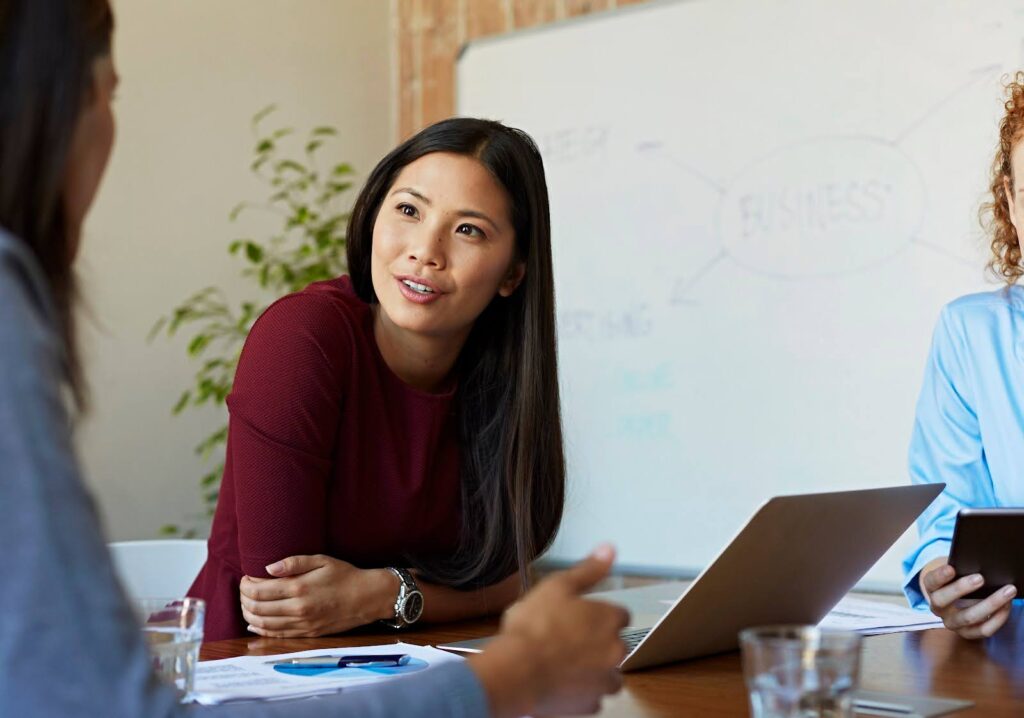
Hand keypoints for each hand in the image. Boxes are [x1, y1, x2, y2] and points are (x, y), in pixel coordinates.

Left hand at [239, 554, 395, 637]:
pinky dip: (261, 630)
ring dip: (249, 615)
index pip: (259, 590)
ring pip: (264, 624)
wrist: (367, 598)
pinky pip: (277, 635)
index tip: (245, 577)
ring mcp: (302, 624)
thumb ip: (293, 563)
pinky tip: (255, 624)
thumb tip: (267, 567)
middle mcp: (297, 609)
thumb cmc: (345, 575)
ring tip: (246, 605)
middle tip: (243, 590)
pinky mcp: (307, 633)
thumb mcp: (321, 560)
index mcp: (299, 588)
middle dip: (244, 599)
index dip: (246, 585)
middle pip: (257, 608)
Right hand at [469, 545, 628, 717]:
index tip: (580, 619)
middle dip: (596, 644)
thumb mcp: (557, 586)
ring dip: (593, 670)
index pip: (619, 615)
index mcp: (609, 619)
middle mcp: (615, 650)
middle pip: (615, 645)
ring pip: (608, 674)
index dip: (598, 616)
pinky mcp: (591, 704)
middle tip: (566, 641)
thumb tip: (608, 550)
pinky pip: (592, 697)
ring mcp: (604, 679)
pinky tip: (560, 682)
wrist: (516, 671)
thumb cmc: (533, 629)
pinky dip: (580, 692)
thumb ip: (588, 570)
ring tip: (564, 665)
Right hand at [920, 558, 1015, 638]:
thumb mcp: (956, 573)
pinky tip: (1007, 605)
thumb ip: (961, 569)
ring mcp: (952, 623)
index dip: (940, 576)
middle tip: (980, 578)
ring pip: (968, 616)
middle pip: (943, 600)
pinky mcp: (967, 634)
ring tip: (1007, 590)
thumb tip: (981, 565)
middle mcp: (938, 608)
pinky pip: (984, 629)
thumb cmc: (960, 581)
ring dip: (990, 604)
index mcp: (932, 589)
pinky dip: (998, 618)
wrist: (960, 601)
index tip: (951, 568)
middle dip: (961, 588)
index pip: (931, 582)